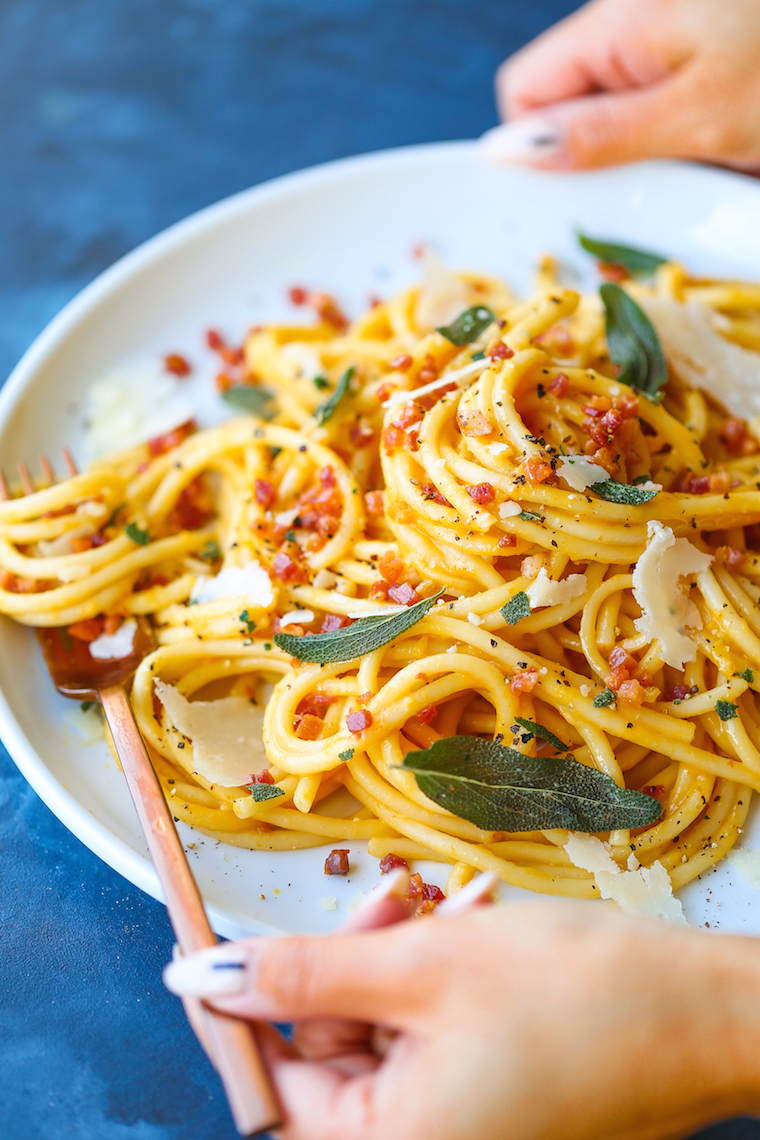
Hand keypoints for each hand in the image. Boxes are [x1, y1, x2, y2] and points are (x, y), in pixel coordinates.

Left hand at [163, 878, 759, 1139]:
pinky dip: (433, 981)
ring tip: (446, 908)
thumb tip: (202, 976)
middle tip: (388, 899)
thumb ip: (302, 973)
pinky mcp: (484, 1102)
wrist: (705, 1012)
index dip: (239, 1001)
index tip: (211, 939)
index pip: (266, 1080)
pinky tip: (469, 933)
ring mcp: (454, 1128)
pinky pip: (424, 1039)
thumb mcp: (421, 965)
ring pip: (377, 1032)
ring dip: (395, 959)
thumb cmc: (578, 997)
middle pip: (325, 1052)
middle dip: (344, 961)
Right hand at [483, 0, 759, 170]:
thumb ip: (597, 135)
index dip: (539, 151)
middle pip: (567, 106)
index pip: (523, 96)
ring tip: (703, 158)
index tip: (583, 190)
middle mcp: (628, 26)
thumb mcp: (695, 116)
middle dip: (599, 157)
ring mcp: (665, 40)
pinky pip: (660, 107)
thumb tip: (509, 153)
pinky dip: (682, 139)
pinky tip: (720, 145)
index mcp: (612, 29)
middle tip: (655, 179)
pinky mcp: (695, 56)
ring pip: (615, 114)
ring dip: (646, 153)